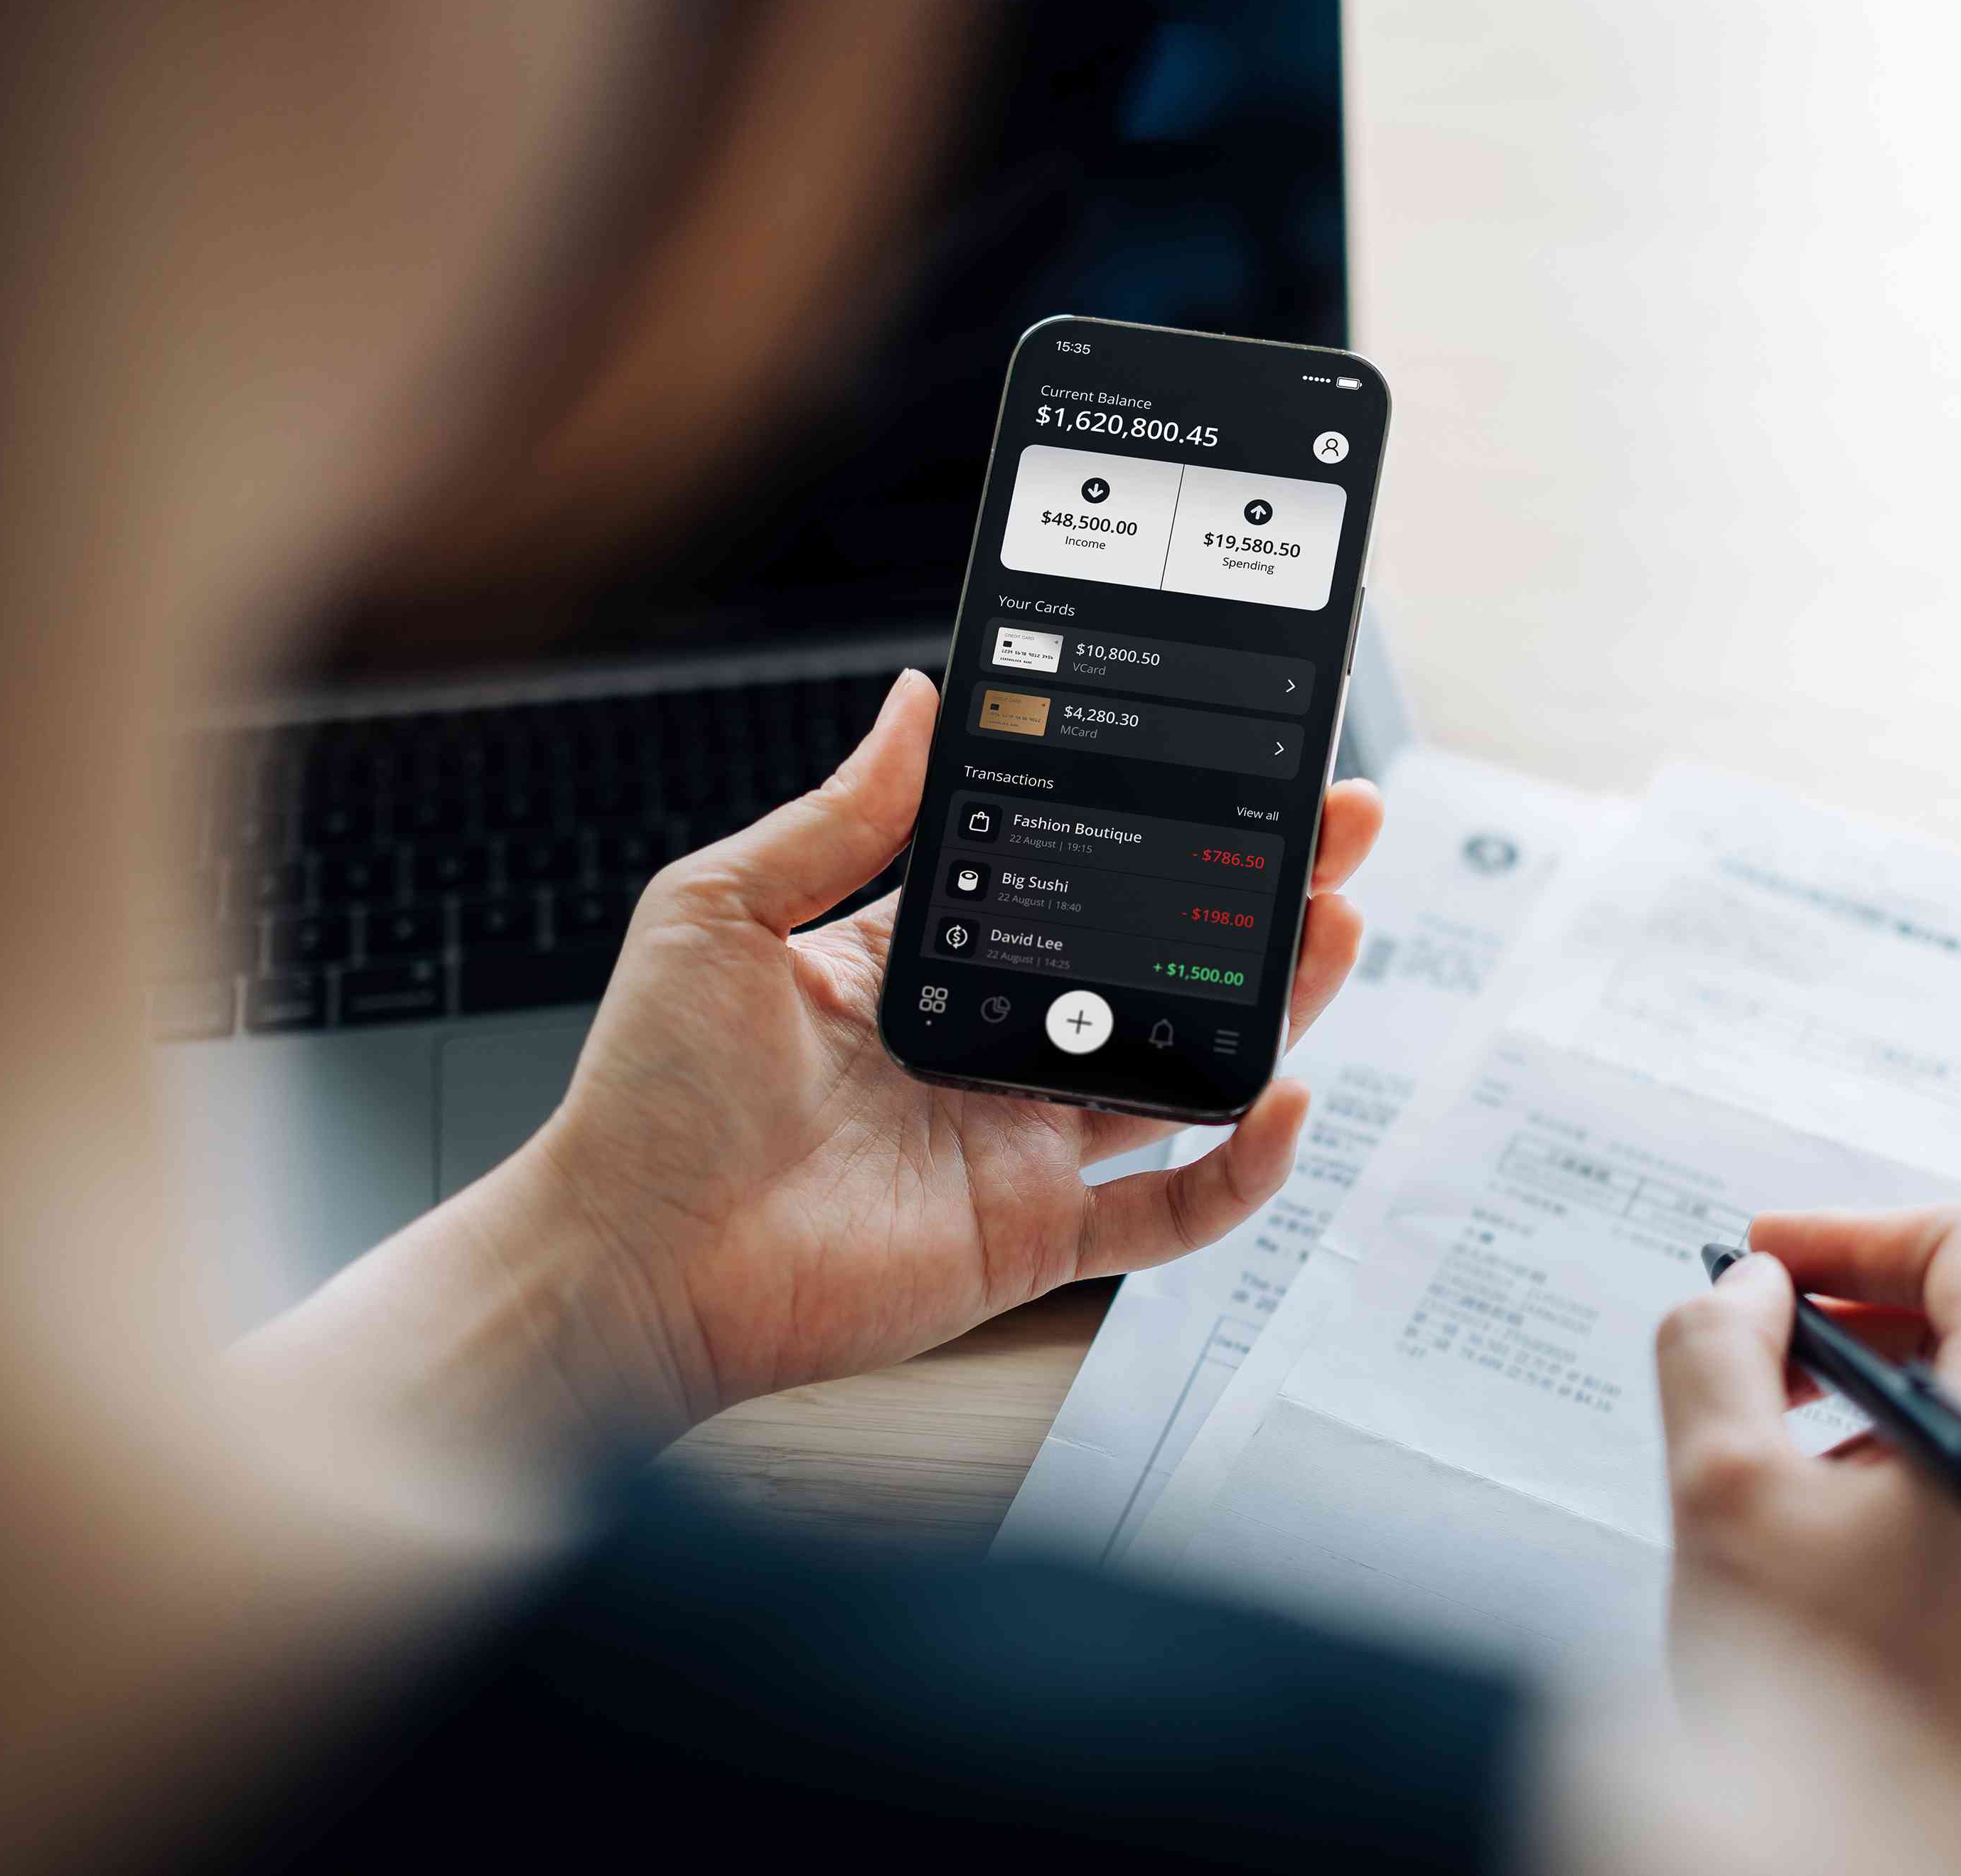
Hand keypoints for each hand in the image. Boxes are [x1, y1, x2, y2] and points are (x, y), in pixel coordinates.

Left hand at [520, 668, 1382, 1439]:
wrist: (625, 1260)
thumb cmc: (647, 1096)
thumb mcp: (724, 909)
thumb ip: (840, 816)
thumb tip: (916, 701)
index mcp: (928, 960)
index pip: (1076, 877)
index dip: (1158, 823)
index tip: (1229, 763)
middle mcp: (994, 1047)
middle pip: (1162, 961)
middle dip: (1258, 895)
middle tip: (1331, 830)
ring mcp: (1023, 1144)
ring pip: (1189, 1066)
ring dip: (1278, 1002)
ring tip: (1335, 924)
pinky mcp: (1036, 1235)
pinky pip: (1170, 1207)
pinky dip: (1239, 1167)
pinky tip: (1279, 1101)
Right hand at [1652, 1205, 1960, 1870]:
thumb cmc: (1816, 1719)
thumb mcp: (1720, 1485)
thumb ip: (1719, 1346)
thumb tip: (1748, 1294)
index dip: (1854, 1232)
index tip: (1773, 1259)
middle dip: (1861, 1330)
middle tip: (1761, 1358)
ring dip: (1885, 1422)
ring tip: (1784, 1479)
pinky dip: (1923, 1502)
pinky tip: (1834, 1561)